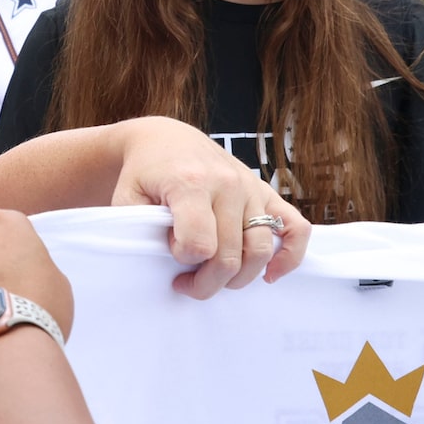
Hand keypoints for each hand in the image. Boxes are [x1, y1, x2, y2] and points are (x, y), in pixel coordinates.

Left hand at [108, 118, 307, 295]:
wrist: (165, 141)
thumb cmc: (144, 173)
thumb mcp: (126, 199)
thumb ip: (141, 231)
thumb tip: (172, 260)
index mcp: (191, 184)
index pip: (199, 245)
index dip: (182, 259)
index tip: (170, 249)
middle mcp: (227, 184)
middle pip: (230, 255)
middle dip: (207, 282)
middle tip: (186, 282)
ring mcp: (251, 188)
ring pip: (261, 250)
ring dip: (239, 278)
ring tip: (215, 277)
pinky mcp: (266, 192)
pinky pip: (296, 227)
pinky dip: (290, 255)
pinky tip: (270, 273)